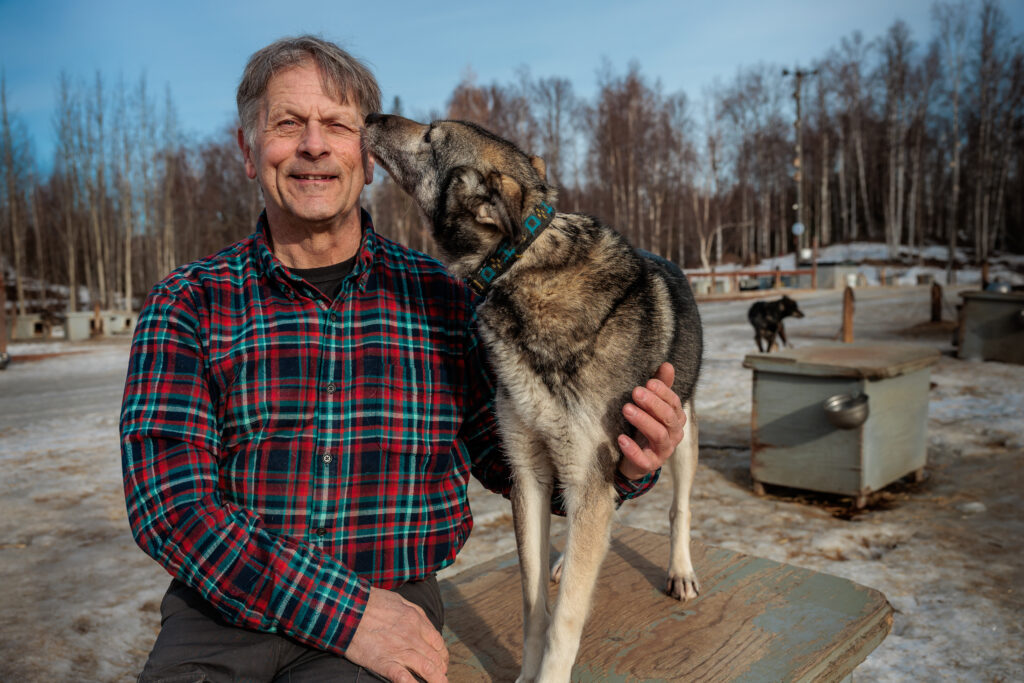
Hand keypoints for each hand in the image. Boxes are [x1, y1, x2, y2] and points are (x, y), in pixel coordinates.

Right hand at [345, 587, 448, 682]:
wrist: (348, 608)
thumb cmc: (371, 602)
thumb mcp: (398, 600)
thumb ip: (413, 611)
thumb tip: (422, 622)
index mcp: (416, 621)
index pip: (438, 642)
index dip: (442, 655)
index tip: (441, 662)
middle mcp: (413, 636)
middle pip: (435, 658)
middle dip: (441, 670)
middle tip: (441, 678)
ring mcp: (400, 650)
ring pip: (427, 669)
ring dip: (436, 680)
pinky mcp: (385, 662)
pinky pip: (404, 678)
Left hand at [617, 362, 685, 480]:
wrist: (634, 458)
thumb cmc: (644, 427)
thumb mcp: (651, 407)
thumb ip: (660, 387)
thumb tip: (667, 364)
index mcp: (676, 419)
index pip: (674, 403)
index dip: (663, 392)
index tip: (648, 382)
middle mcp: (674, 435)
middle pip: (668, 418)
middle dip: (653, 404)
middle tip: (636, 392)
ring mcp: (663, 451)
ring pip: (659, 435)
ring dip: (643, 421)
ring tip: (626, 409)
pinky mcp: (650, 465)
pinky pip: (644, 459)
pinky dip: (633, 449)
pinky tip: (621, 439)